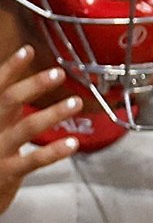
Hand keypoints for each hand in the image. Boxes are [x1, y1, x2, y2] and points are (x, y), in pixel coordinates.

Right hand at [0, 50, 80, 214]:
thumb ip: (10, 106)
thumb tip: (26, 81)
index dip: (10, 67)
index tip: (27, 50)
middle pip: (8, 101)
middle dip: (33, 86)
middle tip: (58, 73)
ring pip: (25, 128)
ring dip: (52, 114)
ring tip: (75, 103)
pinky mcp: (7, 172)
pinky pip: (33, 161)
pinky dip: (53, 151)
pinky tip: (72, 143)